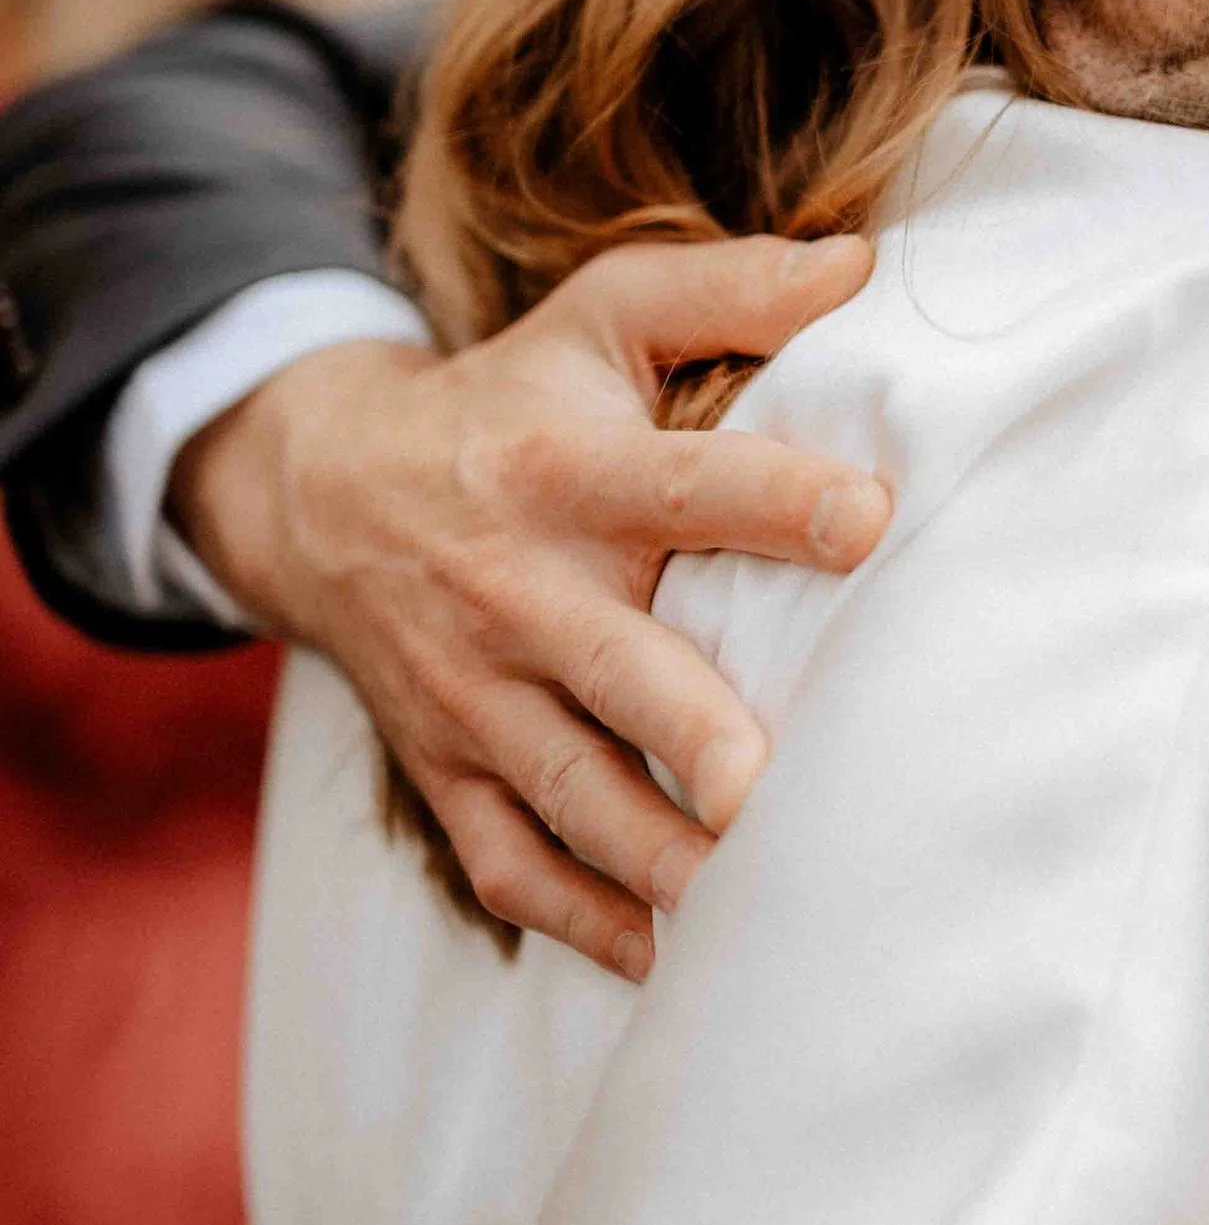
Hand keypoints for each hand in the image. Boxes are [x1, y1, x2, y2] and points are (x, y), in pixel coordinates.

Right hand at [174, 237, 888, 974]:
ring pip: (570, 793)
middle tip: (768, 790)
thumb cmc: (513, 399)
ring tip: (751, 907)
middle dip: (691, 733)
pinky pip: (512, 864)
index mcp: (567, 470)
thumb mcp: (600, 315)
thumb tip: (861, 266)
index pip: (680, 482)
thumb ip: (730, 288)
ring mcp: (475, 693)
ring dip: (656, 857)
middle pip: (614, 672)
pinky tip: (669, 958)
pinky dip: (582, 920)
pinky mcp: (449, 769)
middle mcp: (518, 590)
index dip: (774, 499)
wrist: (325, 494)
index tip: (868, 521)